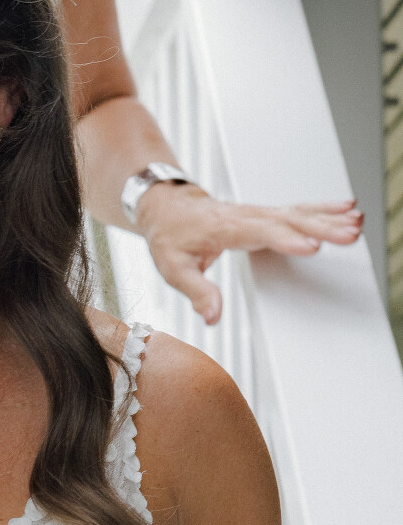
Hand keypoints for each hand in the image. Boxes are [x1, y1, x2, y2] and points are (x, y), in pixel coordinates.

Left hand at [137, 182, 362, 325]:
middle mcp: (247, 217)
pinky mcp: (266, 215)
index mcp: (225, 229)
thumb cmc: (170, 237)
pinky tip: (346, 209)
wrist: (168, 208)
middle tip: (349, 235)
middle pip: (289, 220)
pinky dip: (323, 208)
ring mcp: (258, 213)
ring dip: (329, 217)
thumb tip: (213, 317)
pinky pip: (298, 210)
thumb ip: (196, 292)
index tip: (312, 247)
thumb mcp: (173, 267)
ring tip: (356, 223)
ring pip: (298, 213)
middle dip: (321, 227)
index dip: (287, 240)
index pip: (260, 233)